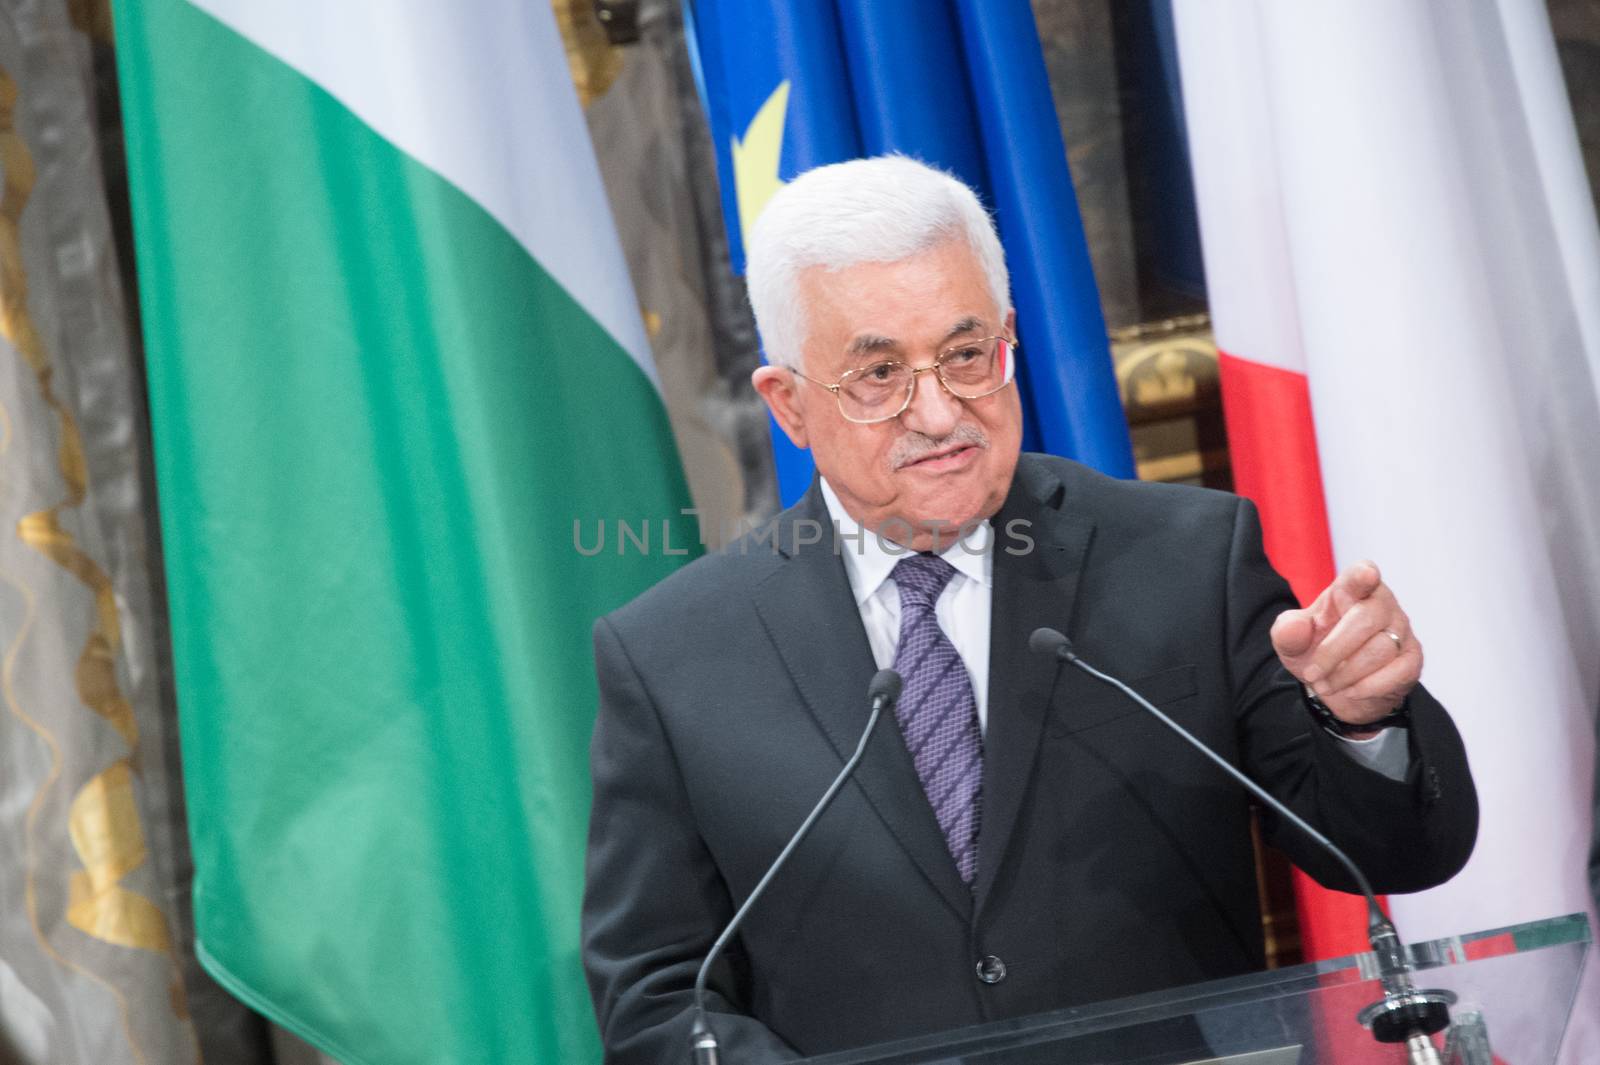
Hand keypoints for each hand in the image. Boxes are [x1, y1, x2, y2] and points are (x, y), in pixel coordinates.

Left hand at [1269, 561, 1421, 726]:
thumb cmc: (1315, 650)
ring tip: (1325, 686)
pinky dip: (1370, 686)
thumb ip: (1288, 632)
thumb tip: (1296, 627)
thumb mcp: (1291, 643)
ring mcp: (1401, 630)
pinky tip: (1351, 691)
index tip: (1367, 575)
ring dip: (1346, 675)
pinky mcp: (1412, 659)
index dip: (1363, 575)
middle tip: (1312, 674)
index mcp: (1350, 590)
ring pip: (1381, 649)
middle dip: (1333, 652)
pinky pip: (1399, 672)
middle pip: (1365, 620)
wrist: (1334, 685)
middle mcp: (1381, 604)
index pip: (1360, 576)